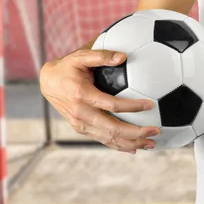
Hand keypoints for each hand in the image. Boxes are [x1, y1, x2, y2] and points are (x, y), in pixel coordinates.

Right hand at [39, 49, 159, 152]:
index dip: (132, 107)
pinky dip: (119, 146)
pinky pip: (102, 140)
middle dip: (136, 133)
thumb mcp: (81, 56)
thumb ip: (102, 55)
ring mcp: (80, 124)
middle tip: (156, 131)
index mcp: (82, 95)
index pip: (112, 105)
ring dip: (131, 143)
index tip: (150, 105)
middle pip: (112, 128)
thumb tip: (123, 56)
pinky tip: (134, 148)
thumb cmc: (68, 67)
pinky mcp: (81, 129)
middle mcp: (81, 113)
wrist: (48, 82)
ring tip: (151, 144)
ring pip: (108, 138)